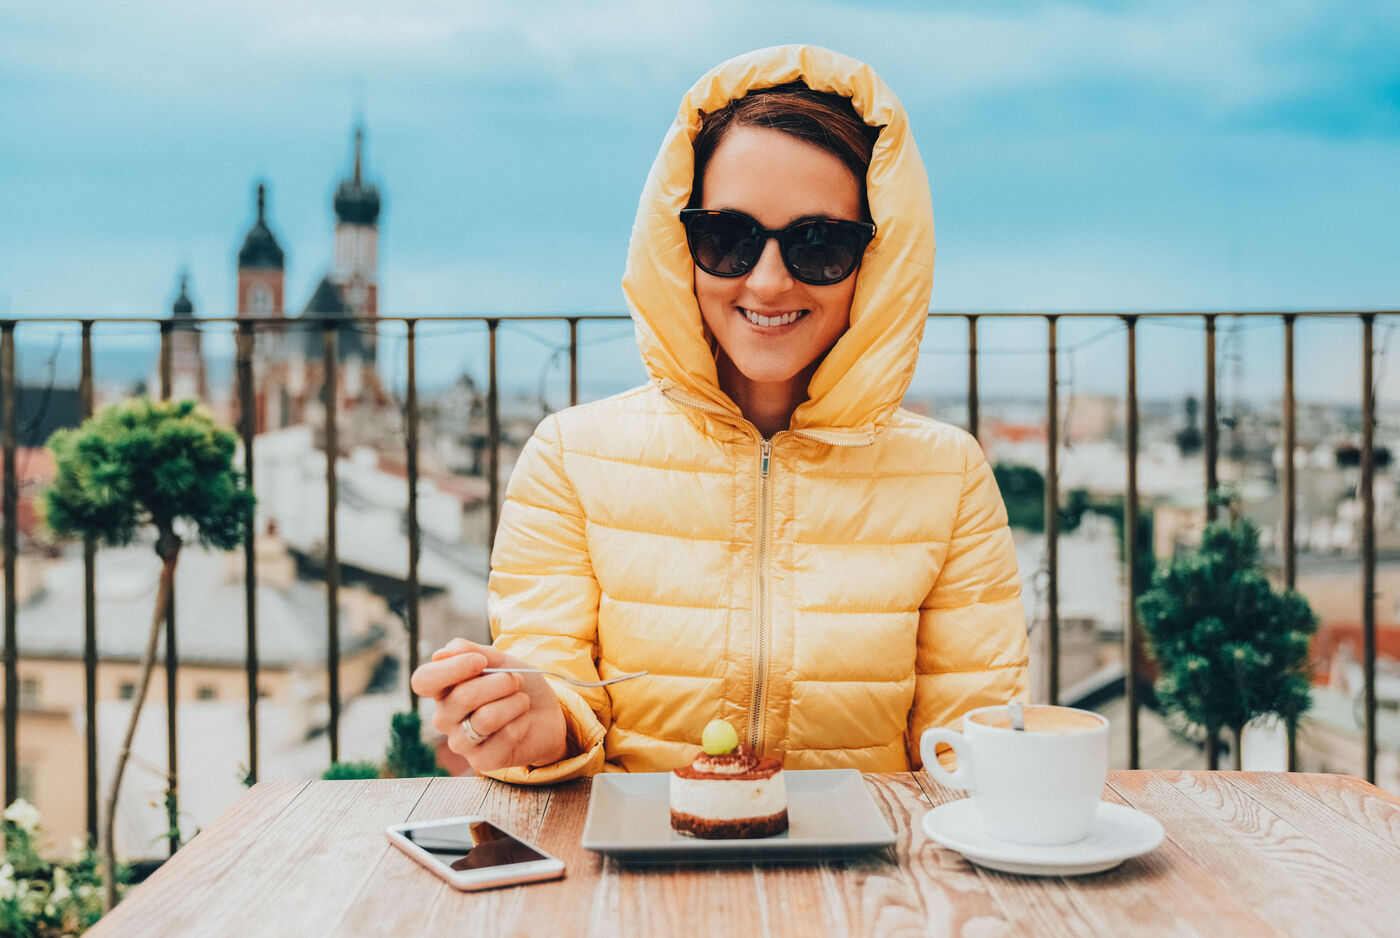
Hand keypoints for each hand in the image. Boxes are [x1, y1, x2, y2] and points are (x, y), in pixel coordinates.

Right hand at [411, 639, 569, 772]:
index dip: (450, 669)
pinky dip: (522, 722)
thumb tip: (441, 654)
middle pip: (462, 697)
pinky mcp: (482, 762)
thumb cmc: (517, 684)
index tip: (480, 661)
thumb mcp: (499, 660)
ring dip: (515, 702)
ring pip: (486, 718)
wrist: (547, 713)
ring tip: (522, 701)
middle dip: (500, 682)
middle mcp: (445, 718)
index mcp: (442, 690)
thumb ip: (472, 652)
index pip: (423, 681)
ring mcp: (461, 742)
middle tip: (516, 680)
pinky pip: (505, 736)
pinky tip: (522, 722)